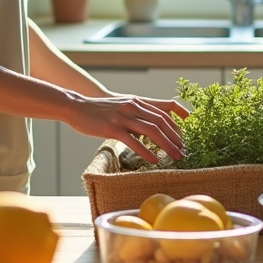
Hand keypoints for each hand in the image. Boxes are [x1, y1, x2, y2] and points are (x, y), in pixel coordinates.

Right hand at [64, 95, 188, 163]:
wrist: (77, 106)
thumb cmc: (100, 110)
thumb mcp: (122, 106)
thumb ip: (137, 114)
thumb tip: (151, 130)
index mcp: (137, 102)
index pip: (164, 112)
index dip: (177, 126)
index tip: (184, 139)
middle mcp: (133, 107)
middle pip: (162, 122)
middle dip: (175, 138)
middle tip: (184, 151)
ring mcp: (123, 117)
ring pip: (152, 131)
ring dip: (166, 145)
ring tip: (175, 157)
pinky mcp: (112, 128)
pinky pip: (133, 141)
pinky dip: (146, 152)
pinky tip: (154, 160)